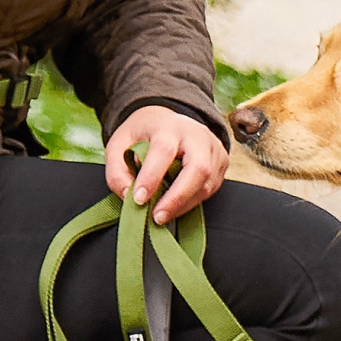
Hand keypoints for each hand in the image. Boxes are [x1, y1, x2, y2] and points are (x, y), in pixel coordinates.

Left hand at [105, 105, 228, 223]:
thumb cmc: (144, 136)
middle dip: (177, 198)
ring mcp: (214, 149)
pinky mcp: (222, 163)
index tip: (138, 200)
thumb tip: (128, 197)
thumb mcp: (119, 146)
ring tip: (162, 214)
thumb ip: (117, 172)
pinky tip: (176, 205)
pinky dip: (192, 202)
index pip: (164, 150)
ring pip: (207, 184)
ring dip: (183, 205)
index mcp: (169, 126)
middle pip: (198, 168)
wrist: (168, 123)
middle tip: (157, 217)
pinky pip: (211, 189)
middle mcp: (197, 135)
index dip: (152, 177)